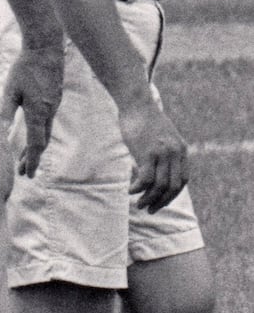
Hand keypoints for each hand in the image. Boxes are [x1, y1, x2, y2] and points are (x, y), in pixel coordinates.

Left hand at [1, 43, 63, 176]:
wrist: (46, 48)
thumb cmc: (25, 67)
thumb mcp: (11, 89)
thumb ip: (6, 111)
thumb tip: (2, 132)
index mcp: (38, 112)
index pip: (36, 143)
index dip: (31, 160)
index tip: (27, 174)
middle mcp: (49, 111)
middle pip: (42, 141)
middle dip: (31, 157)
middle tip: (22, 172)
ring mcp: (54, 104)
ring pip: (45, 130)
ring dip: (35, 145)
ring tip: (24, 156)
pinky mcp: (54, 97)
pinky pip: (48, 120)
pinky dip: (40, 131)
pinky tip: (33, 130)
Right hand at [120, 96, 188, 212]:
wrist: (136, 102)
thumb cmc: (144, 118)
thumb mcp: (163, 136)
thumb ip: (165, 151)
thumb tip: (158, 169)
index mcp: (181, 150)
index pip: (182, 180)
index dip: (172, 194)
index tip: (161, 201)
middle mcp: (175, 153)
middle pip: (173, 187)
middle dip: (162, 202)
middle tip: (149, 210)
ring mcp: (162, 153)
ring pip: (159, 186)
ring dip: (149, 199)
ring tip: (138, 204)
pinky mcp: (147, 152)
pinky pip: (145, 179)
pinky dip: (138, 188)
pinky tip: (130, 190)